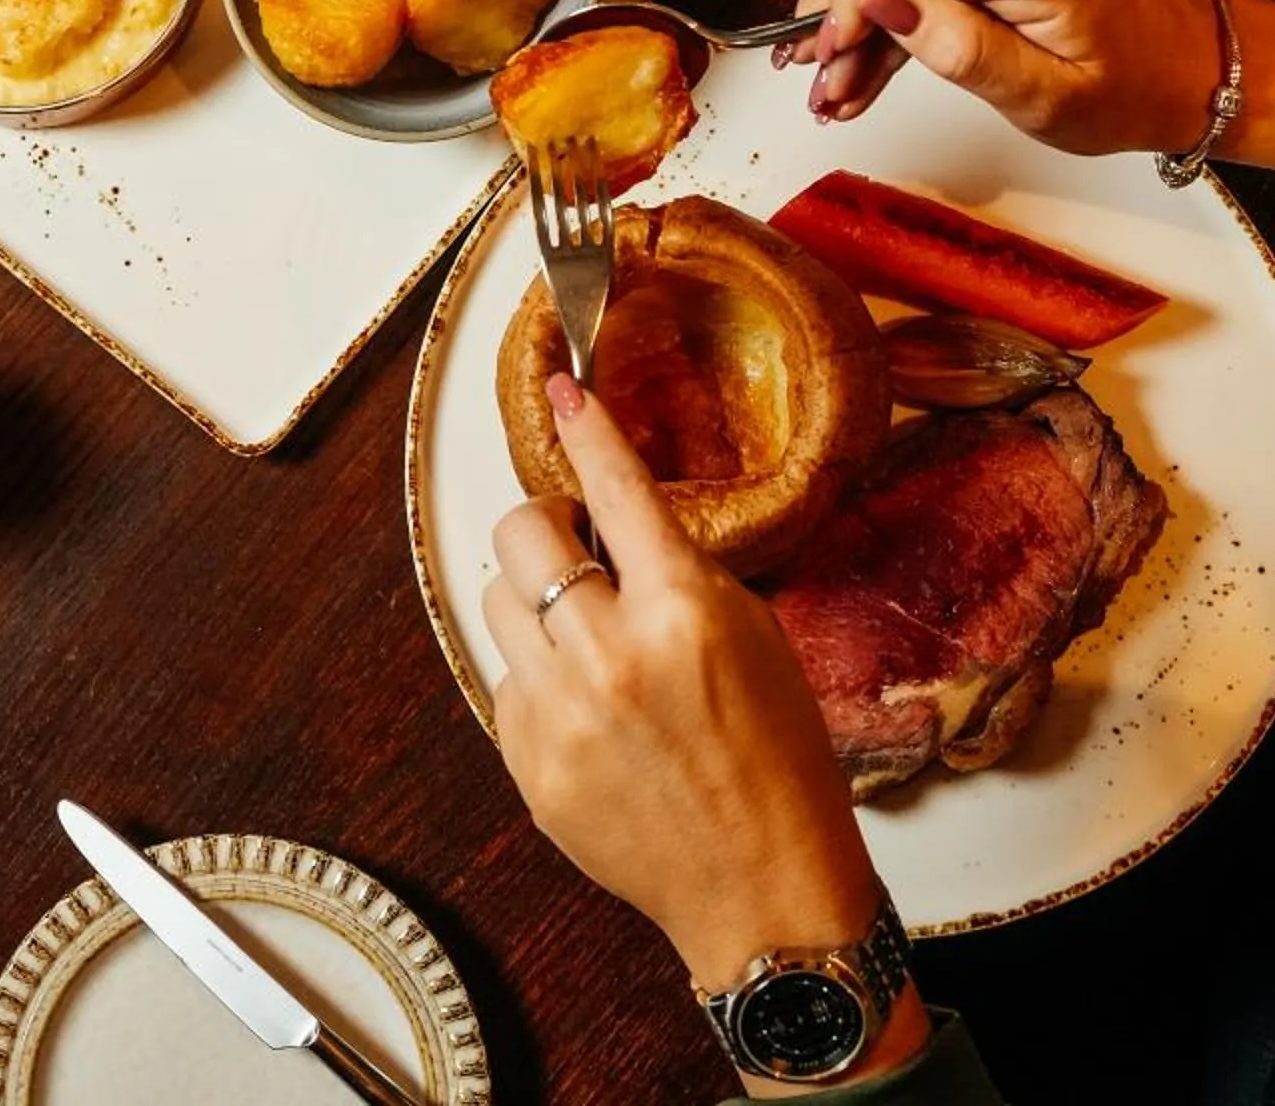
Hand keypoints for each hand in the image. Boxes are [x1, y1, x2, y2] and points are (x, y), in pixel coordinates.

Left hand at [487, 376, 886, 996]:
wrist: (761, 885)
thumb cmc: (777, 762)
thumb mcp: (754, 638)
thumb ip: (678, 577)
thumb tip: (614, 528)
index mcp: (683, 611)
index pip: (616, 489)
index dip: (586, 430)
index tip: (562, 389)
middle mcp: (612, 654)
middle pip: (523, 532)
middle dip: (546, 525)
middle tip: (579, 548)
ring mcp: (560, 711)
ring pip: (497, 598)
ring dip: (535, 598)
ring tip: (585, 636)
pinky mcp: (526, 760)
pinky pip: (503, 677)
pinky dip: (537, 675)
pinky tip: (589, 709)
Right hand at [785, 0, 1222, 153]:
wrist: (1193, 68)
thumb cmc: (1135, 91)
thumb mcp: (1047, 97)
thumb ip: (963, 49)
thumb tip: (883, 8)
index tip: (827, 48)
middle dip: (838, 0)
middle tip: (813, 71)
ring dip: (854, 9)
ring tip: (831, 82)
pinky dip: (888, 5)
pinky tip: (861, 57)